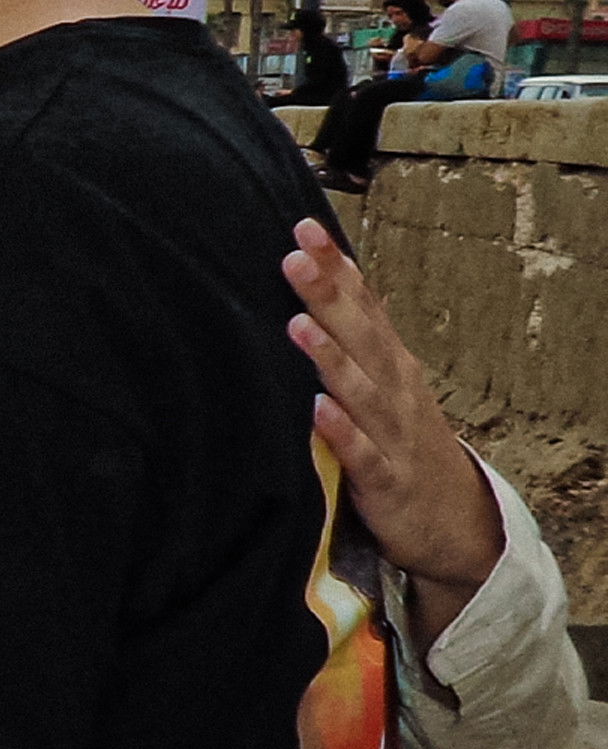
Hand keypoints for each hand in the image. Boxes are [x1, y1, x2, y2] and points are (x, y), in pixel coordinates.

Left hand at [282, 218, 501, 644]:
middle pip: (361, 335)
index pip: (363, 305)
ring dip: (330, 356)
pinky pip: (362, 454)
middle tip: (295, 257)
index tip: (306, 228)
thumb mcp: (382, 383)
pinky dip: (341, 432)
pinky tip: (316, 411)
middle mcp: (394, 389)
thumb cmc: (401, 439)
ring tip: (298, 322)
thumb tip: (322, 280)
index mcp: (389, 362)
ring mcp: (392, 433)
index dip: (337, 268)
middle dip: (329, 296)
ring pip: (360, 389)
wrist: (453, 520)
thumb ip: (353, 337)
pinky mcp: (385, 480)